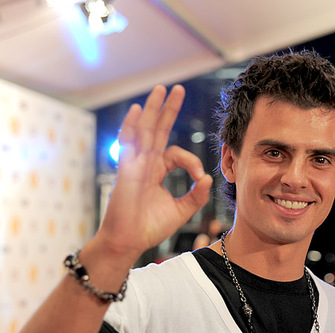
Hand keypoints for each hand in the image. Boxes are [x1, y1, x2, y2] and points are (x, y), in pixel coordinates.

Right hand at [95, 85, 212, 262]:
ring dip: (153, 109)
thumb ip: (196, 195)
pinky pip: (127, 145)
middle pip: (157, 130)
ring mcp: (134, 165)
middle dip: (168, 109)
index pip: (175, 154)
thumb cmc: (149, 228)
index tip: (200, 177)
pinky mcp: (126, 171)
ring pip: (144, 131)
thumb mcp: (181, 211)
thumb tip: (209, 178)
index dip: (191, 162)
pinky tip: (138, 111)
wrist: (128, 242)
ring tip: (161, 89)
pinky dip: (131, 127)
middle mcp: (145, 164)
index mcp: (156, 171)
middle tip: (178, 89)